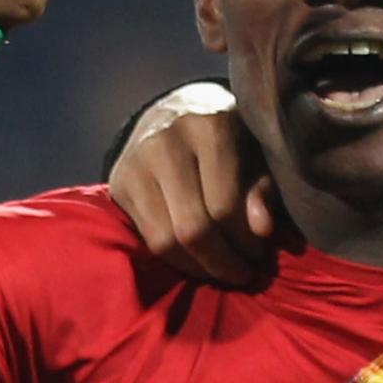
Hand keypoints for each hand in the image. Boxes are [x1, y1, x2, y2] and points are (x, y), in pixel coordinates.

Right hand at [109, 84, 273, 283]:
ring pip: (165, 240)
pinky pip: (147, 238)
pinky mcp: (118, 182)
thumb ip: (263, 189)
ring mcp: (136, 162)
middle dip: (222, 262)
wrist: (176, 109)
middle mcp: (166, 142)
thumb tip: (263, 230)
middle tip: (243, 273)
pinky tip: (196, 260)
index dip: (246, 241)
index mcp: (209, 128)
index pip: (225, 206)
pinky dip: (175, 259)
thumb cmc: (230, 138)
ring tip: (221, 270)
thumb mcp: (257, 155)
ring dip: (198, 267)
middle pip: (193, 228)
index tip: (260, 254)